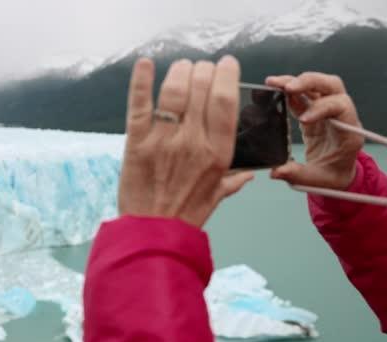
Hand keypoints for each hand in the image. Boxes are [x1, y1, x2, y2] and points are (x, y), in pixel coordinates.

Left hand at [118, 57, 254, 228]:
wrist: (151, 233)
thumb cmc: (185, 216)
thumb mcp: (216, 197)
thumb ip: (233, 181)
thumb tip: (251, 174)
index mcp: (218, 152)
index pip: (226, 101)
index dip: (226, 75)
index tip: (226, 65)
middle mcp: (193, 142)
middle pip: (201, 89)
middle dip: (202, 70)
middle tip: (200, 69)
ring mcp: (163, 141)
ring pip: (174, 91)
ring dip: (179, 72)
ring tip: (181, 68)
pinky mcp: (136, 143)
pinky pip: (139, 105)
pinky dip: (141, 81)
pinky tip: (145, 64)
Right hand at [264, 73, 363, 189]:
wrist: (337, 173)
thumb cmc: (332, 176)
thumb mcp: (317, 179)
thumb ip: (297, 174)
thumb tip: (275, 171)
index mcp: (348, 131)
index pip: (341, 106)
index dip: (321, 108)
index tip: (302, 120)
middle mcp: (341, 115)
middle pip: (332, 85)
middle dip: (310, 82)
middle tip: (288, 87)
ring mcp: (327, 110)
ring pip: (317, 85)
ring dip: (296, 81)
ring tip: (273, 83)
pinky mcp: (313, 111)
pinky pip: (303, 94)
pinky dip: (288, 89)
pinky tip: (273, 88)